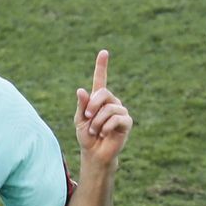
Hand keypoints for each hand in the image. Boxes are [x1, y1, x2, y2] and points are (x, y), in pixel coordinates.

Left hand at [75, 50, 130, 165]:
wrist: (95, 153)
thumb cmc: (86, 136)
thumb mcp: (79, 120)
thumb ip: (81, 106)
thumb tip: (81, 90)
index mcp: (98, 99)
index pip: (101, 79)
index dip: (102, 65)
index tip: (103, 52)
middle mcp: (111, 102)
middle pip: (103, 93)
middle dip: (92, 106)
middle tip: (87, 118)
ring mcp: (120, 111)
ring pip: (108, 108)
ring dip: (97, 122)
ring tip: (95, 131)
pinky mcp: (126, 122)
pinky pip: (116, 118)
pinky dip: (106, 127)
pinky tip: (104, 134)